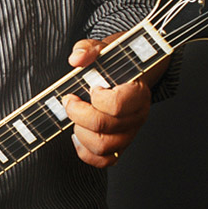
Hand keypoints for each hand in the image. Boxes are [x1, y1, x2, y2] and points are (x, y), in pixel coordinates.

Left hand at [63, 35, 151, 167]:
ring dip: (81, 133)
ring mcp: (130, 132)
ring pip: (104, 147)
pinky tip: (78, 136)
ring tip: (76, 117)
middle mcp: (137, 116)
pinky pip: (105, 160)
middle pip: (105, 128)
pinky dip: (86, 153)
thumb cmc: (118, 62)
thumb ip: (89, 49)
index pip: (116, 105)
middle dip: (78, 114)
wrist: (132, 72)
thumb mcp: (105, 48)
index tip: (91, 88)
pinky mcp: (121, 144)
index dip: (97, 99)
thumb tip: (76, 59)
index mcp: (138, 93)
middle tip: (70, 101)